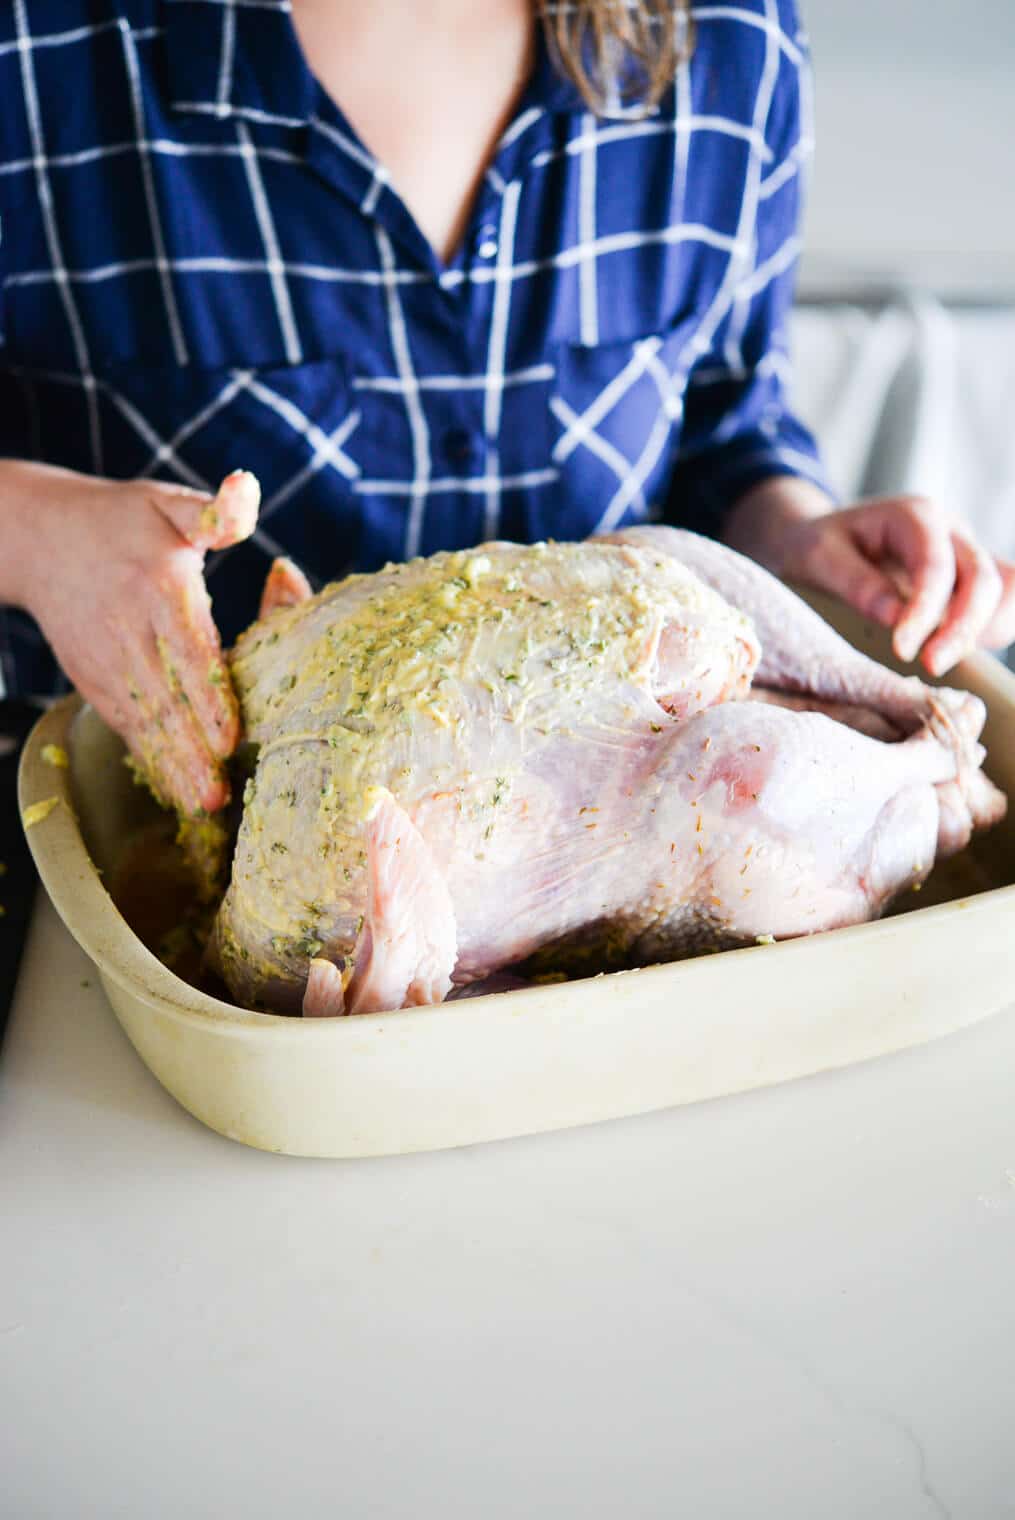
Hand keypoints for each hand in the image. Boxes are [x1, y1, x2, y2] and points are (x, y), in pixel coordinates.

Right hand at [8, 463, 259, 813]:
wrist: (38, 537)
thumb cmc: (120, 519)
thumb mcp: (166, 503)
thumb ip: (212, 511)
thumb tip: (245, 493)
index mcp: (160, 588)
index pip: (188, 651)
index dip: (209, 698)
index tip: (231, 738)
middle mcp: (130, 630)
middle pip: (167, 698)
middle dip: (194, 751)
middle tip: (222, 796)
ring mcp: (107, 660)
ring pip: (144, 720)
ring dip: (173, 766)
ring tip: (202, 805)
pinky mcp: (93, 679)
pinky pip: (123, 722)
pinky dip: (148, 757)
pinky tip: (172, 788)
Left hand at [724, 479, 1014, 675]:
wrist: (819, 537)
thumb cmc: (816, 545)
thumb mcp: (819, 557)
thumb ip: (857, 584)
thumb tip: (896, 619)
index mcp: (913, 516)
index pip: (936, 566)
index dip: (926, 613)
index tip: (903, 651)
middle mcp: (949, 529)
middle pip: (984, 577)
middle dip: (963, 628)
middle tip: (931, 666)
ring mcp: (965, 551)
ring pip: (1005, 587)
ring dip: (986, 628)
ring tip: (943, 658)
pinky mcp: (968, 576)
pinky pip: (1002, 599)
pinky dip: (990, 628)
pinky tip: (953, 648)